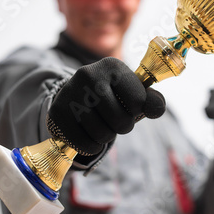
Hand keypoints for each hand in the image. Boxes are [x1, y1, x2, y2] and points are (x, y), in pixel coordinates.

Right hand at [47, 57, 165, 154]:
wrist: (74, 97)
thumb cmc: (111, 96)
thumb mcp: (133, 93)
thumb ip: (151, 101)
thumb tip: (156, 108)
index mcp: (112, 65)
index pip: (138, 101)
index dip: (137, 111)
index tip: (129, 107)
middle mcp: (89, 74)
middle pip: (120, 120)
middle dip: (123, 126)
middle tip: (116, 121)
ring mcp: (70, 92)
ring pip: (101, 133)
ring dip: (106, 137)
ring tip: (102, 126)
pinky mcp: (57, 112)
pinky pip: (82, 143)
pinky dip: (91, 147)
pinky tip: (89, 137)